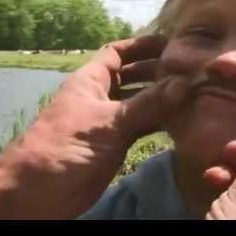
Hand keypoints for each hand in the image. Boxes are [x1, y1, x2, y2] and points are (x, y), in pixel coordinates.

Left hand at [0, 35, 188, 218]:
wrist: (42, 192)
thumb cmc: (68, 145)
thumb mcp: (109, 121)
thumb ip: (148, 103)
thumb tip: (185, 83)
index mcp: (91, 80)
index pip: (117, 53)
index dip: (141, 45)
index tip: (171, 43)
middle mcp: (102, 95)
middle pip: (133, 76)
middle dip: (157, 71)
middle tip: (190, 70)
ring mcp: (111, 119)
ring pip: (141, 101)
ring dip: (163, 98)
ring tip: (194, 92)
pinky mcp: (118, 142)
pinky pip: (144, 125)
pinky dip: (161, 121)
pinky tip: (182, 119)